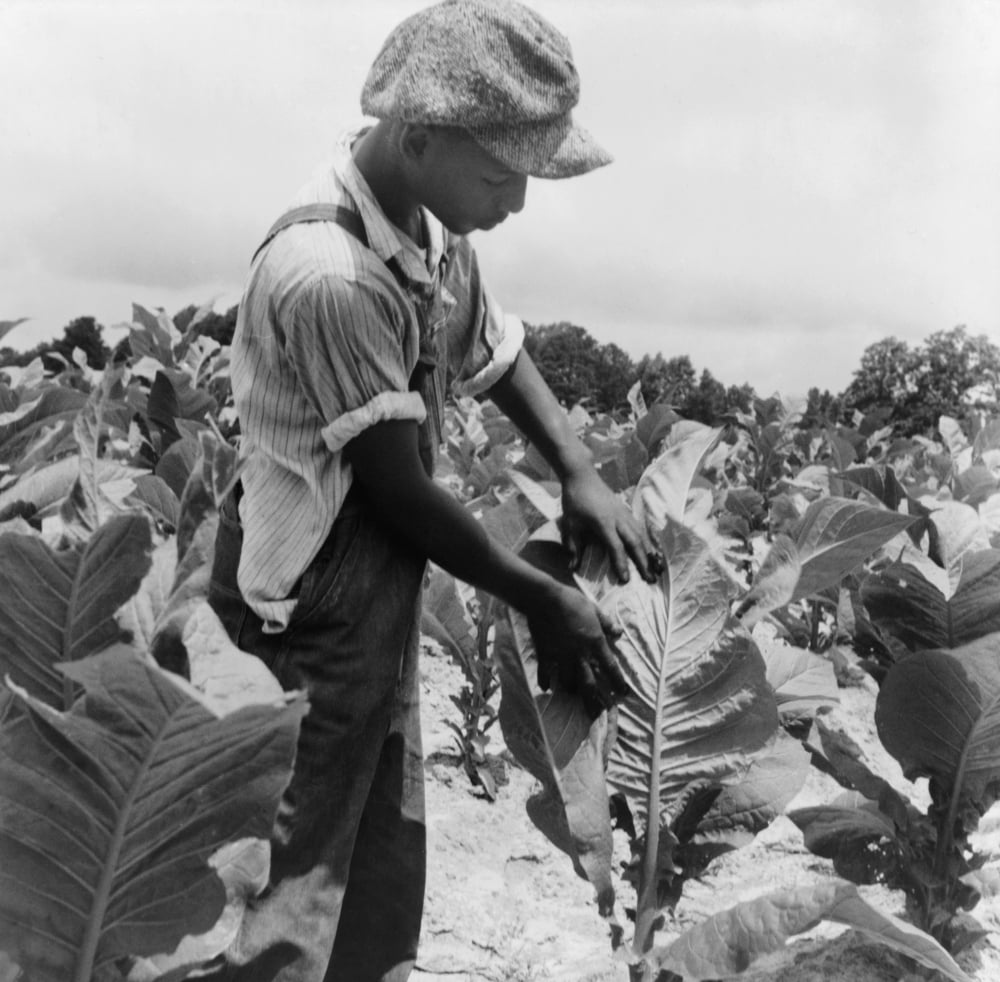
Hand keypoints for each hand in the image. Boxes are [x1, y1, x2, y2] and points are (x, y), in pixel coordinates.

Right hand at [526, 583, 628, 718]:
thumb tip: (619, 632)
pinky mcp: (545, 654)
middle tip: (595, 714)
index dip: (618, 682)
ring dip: (571, 690)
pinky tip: (547, 688)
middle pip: (588, 683)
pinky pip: (545, 673)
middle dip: (593, 701)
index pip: (610, 667)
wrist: (544, 598)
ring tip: (572, 694)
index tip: (623, 693)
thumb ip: (606, 623)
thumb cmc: (571, 600)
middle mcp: (579, 653)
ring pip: (567, 682)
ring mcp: (561, 656)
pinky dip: (546, 682)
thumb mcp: (593, 608)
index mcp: (594, 641)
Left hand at [560, 468, 664, 583]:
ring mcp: (624, 513)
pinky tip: (649, 552)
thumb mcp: (569, 524)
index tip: (626, 580)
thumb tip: (572, 567)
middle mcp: (618, 519)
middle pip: (635, 543)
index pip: (616, 547)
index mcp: (603, 523)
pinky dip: (645, 541)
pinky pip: (639, 528)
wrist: (582, 476)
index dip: (621, 564)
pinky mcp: (626, 510)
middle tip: (650, 580)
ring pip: (640, 535)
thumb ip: (573, 546)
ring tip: (655, 569)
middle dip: (643, 562)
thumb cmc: (574, 500)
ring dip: (648, 553)